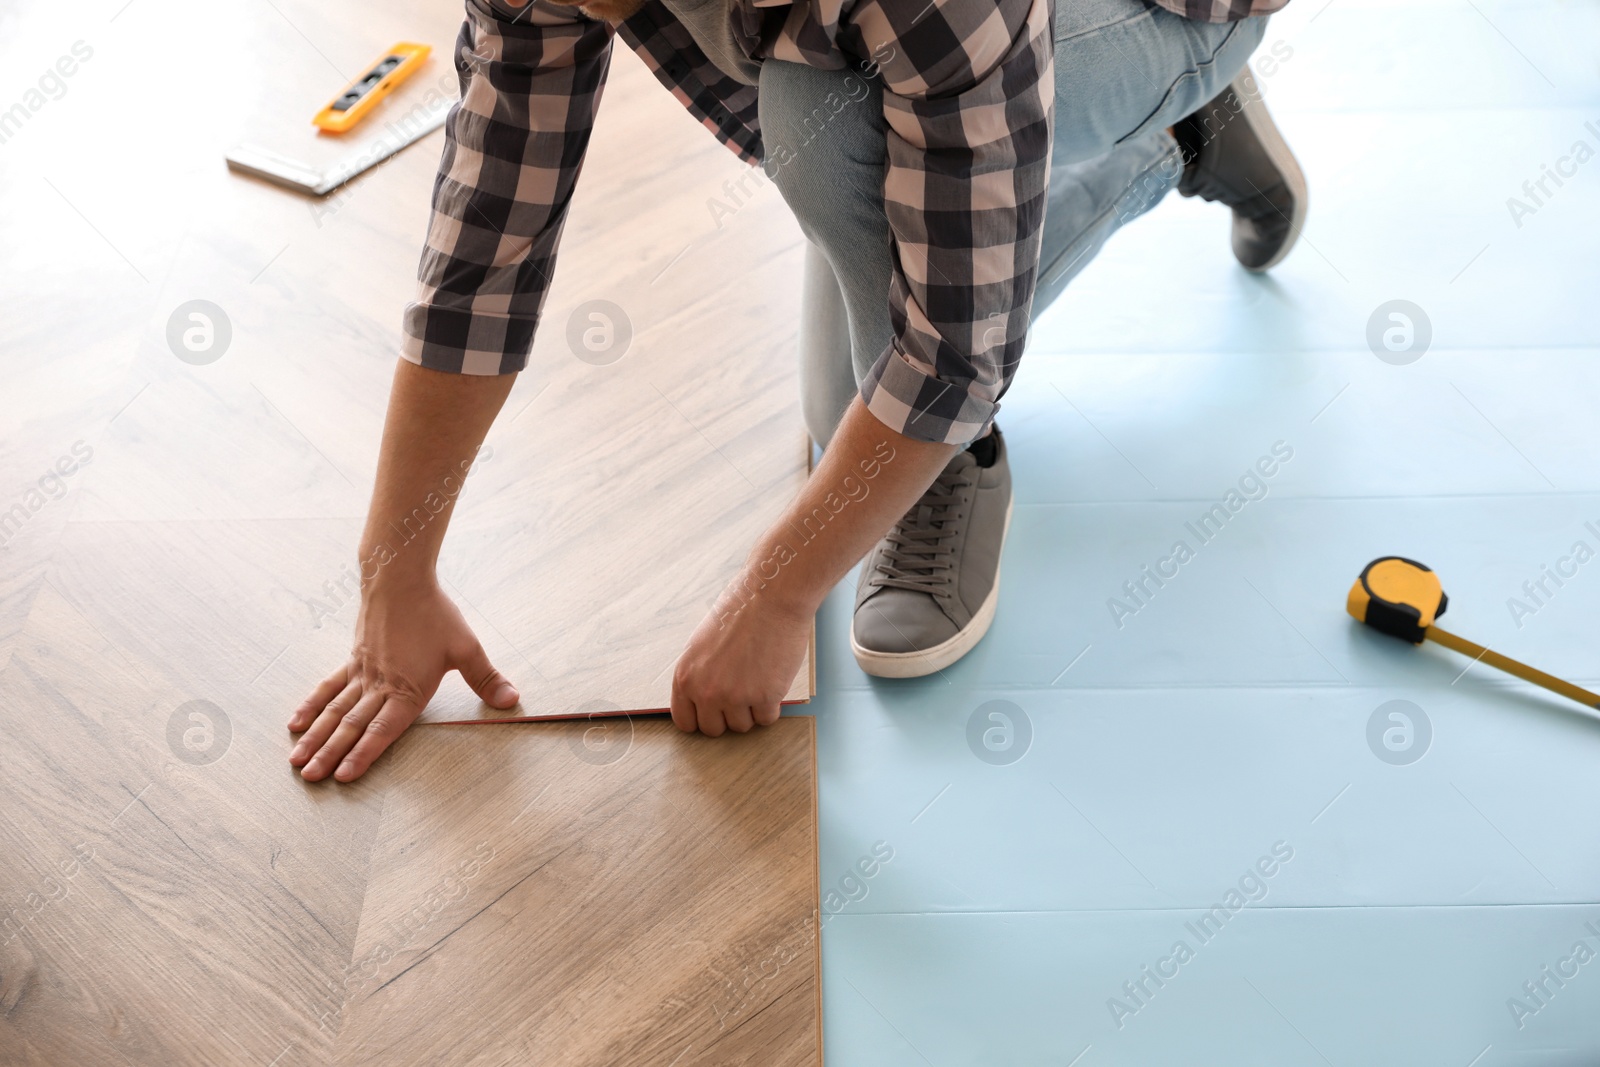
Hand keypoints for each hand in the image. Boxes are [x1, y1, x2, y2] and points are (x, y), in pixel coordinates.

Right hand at [288, 579, 518, 781]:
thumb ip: (486, 679)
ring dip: (316, 736)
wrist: (399, 579)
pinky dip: (312, 706)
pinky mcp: (353, 660)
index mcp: (407, 689)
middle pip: (351, 724)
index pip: (382, 729)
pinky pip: (328, 687)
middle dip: (330, 753)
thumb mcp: (466, 647)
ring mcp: (362, 673)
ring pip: (335, 710)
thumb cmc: (434, 613)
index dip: (364, 754)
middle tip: (310, 777)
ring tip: (296, 759)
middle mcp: (380, 685)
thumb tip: (512, 701)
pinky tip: (296, 723)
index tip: (344, 777)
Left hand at [670, 578, 810, 736]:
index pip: (685, 722)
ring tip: (758, 680)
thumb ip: (699, 675)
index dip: (702, 717)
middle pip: (714, 729)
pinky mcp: (764, 697)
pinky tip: (772, 680)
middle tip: (741, 694)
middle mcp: (706, 691)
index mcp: (685, 676)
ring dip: (751, 710)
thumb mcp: (702, 644)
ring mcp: (735, 696)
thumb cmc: (739, 612)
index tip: (714, 711)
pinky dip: (772, 706)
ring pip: (742, 727)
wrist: (771, 598)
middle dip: (728, 716)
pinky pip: (767, 719)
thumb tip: (703, 702)